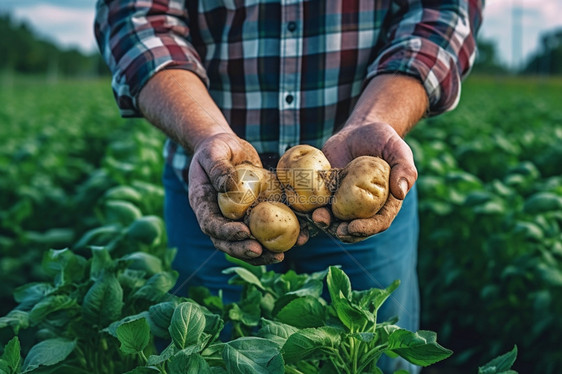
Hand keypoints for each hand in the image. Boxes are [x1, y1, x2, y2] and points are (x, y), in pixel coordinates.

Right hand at [188, 133, 307, 264]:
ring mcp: (237, 220)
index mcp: (203, 205)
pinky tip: (298, 239)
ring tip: (279, 256)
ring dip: (262, 254)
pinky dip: (281, 238)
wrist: (228, 149)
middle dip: (244, 250)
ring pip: (247, 243)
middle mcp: (219, 218)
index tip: (244, 232)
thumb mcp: (214, 152)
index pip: (211, 224)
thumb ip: (219, 168)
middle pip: (228, 242)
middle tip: (260, 251)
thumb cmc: (217, 149)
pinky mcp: (255, 216)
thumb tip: (230, 187)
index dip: (226, 232)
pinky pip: (266, 231)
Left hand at [314, 122, 417, 242]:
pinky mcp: (326, 194)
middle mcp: (364, 208)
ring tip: (317, 219)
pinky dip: (308, 213)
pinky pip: (317, 207)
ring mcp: (343, 203)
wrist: (357, 131)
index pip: (379, 222)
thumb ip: (404, 168)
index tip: (354, 227)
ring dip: (325, 224)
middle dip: (344, 232)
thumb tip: (401, 191)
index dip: (367, 228)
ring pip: (334, 221)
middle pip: (355, 228)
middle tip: (335, 230)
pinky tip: (300, 213)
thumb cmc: (382, 139)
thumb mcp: (397, 148)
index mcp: (385, 203)